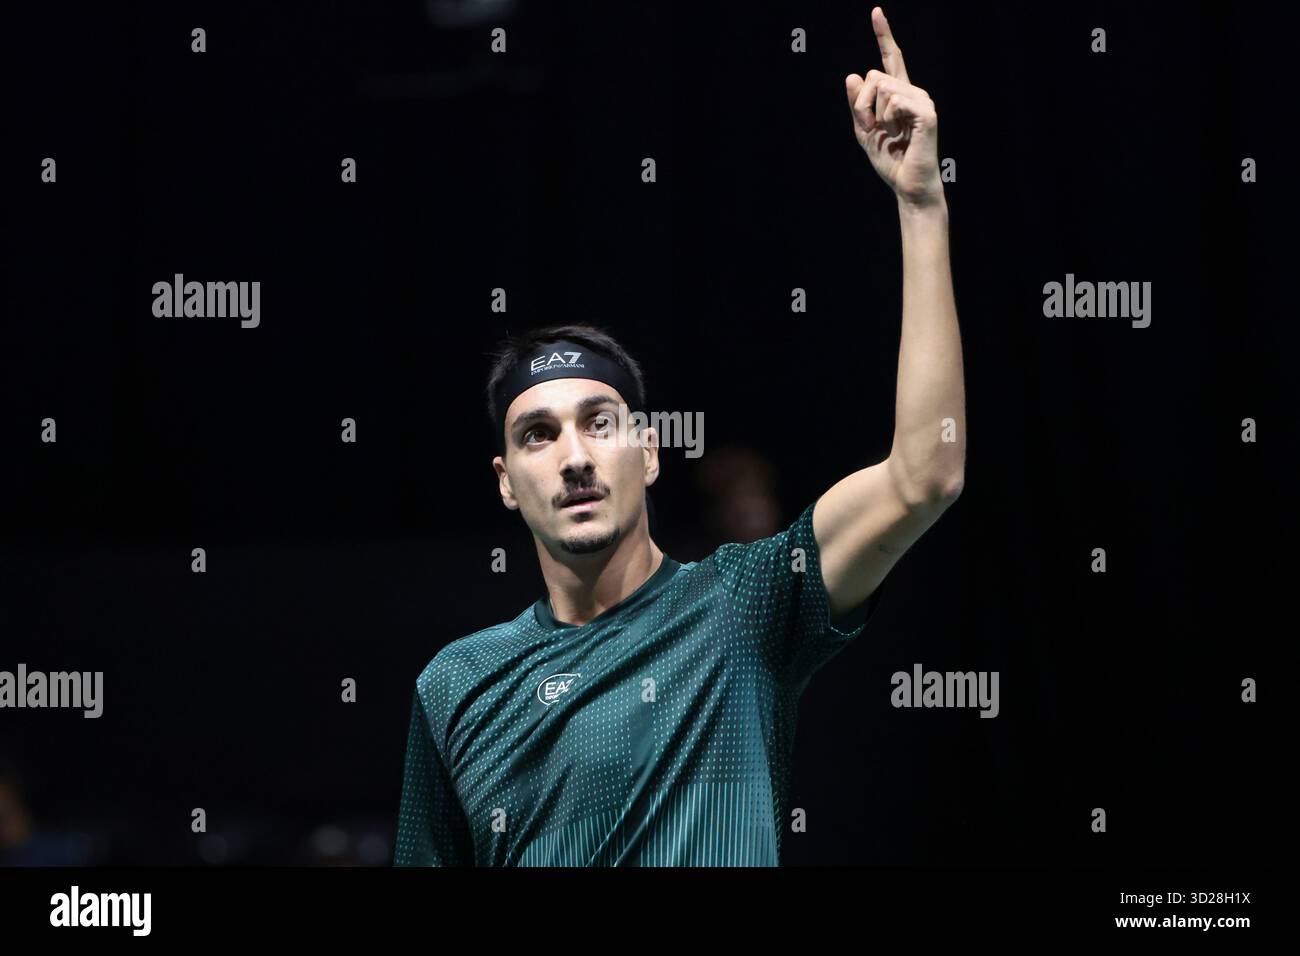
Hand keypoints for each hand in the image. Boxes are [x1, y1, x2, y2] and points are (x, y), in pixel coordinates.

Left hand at [844, 7, 942, 209]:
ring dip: (875, 116)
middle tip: (877, 129)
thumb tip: (853, 75)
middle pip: (873, 76)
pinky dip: (888, 120)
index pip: (891, 59)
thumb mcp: (864, 131)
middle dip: (863, 105)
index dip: (884, 35)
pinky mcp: (926, 113)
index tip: (875, 12)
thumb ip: (856, 105)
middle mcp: (914, 91)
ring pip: (881, 88)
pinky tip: (900, 134)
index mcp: (900, 94)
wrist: (907, 184)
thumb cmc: (890, 160)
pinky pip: (894, 101)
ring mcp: (922, 100)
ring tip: (892, 134)